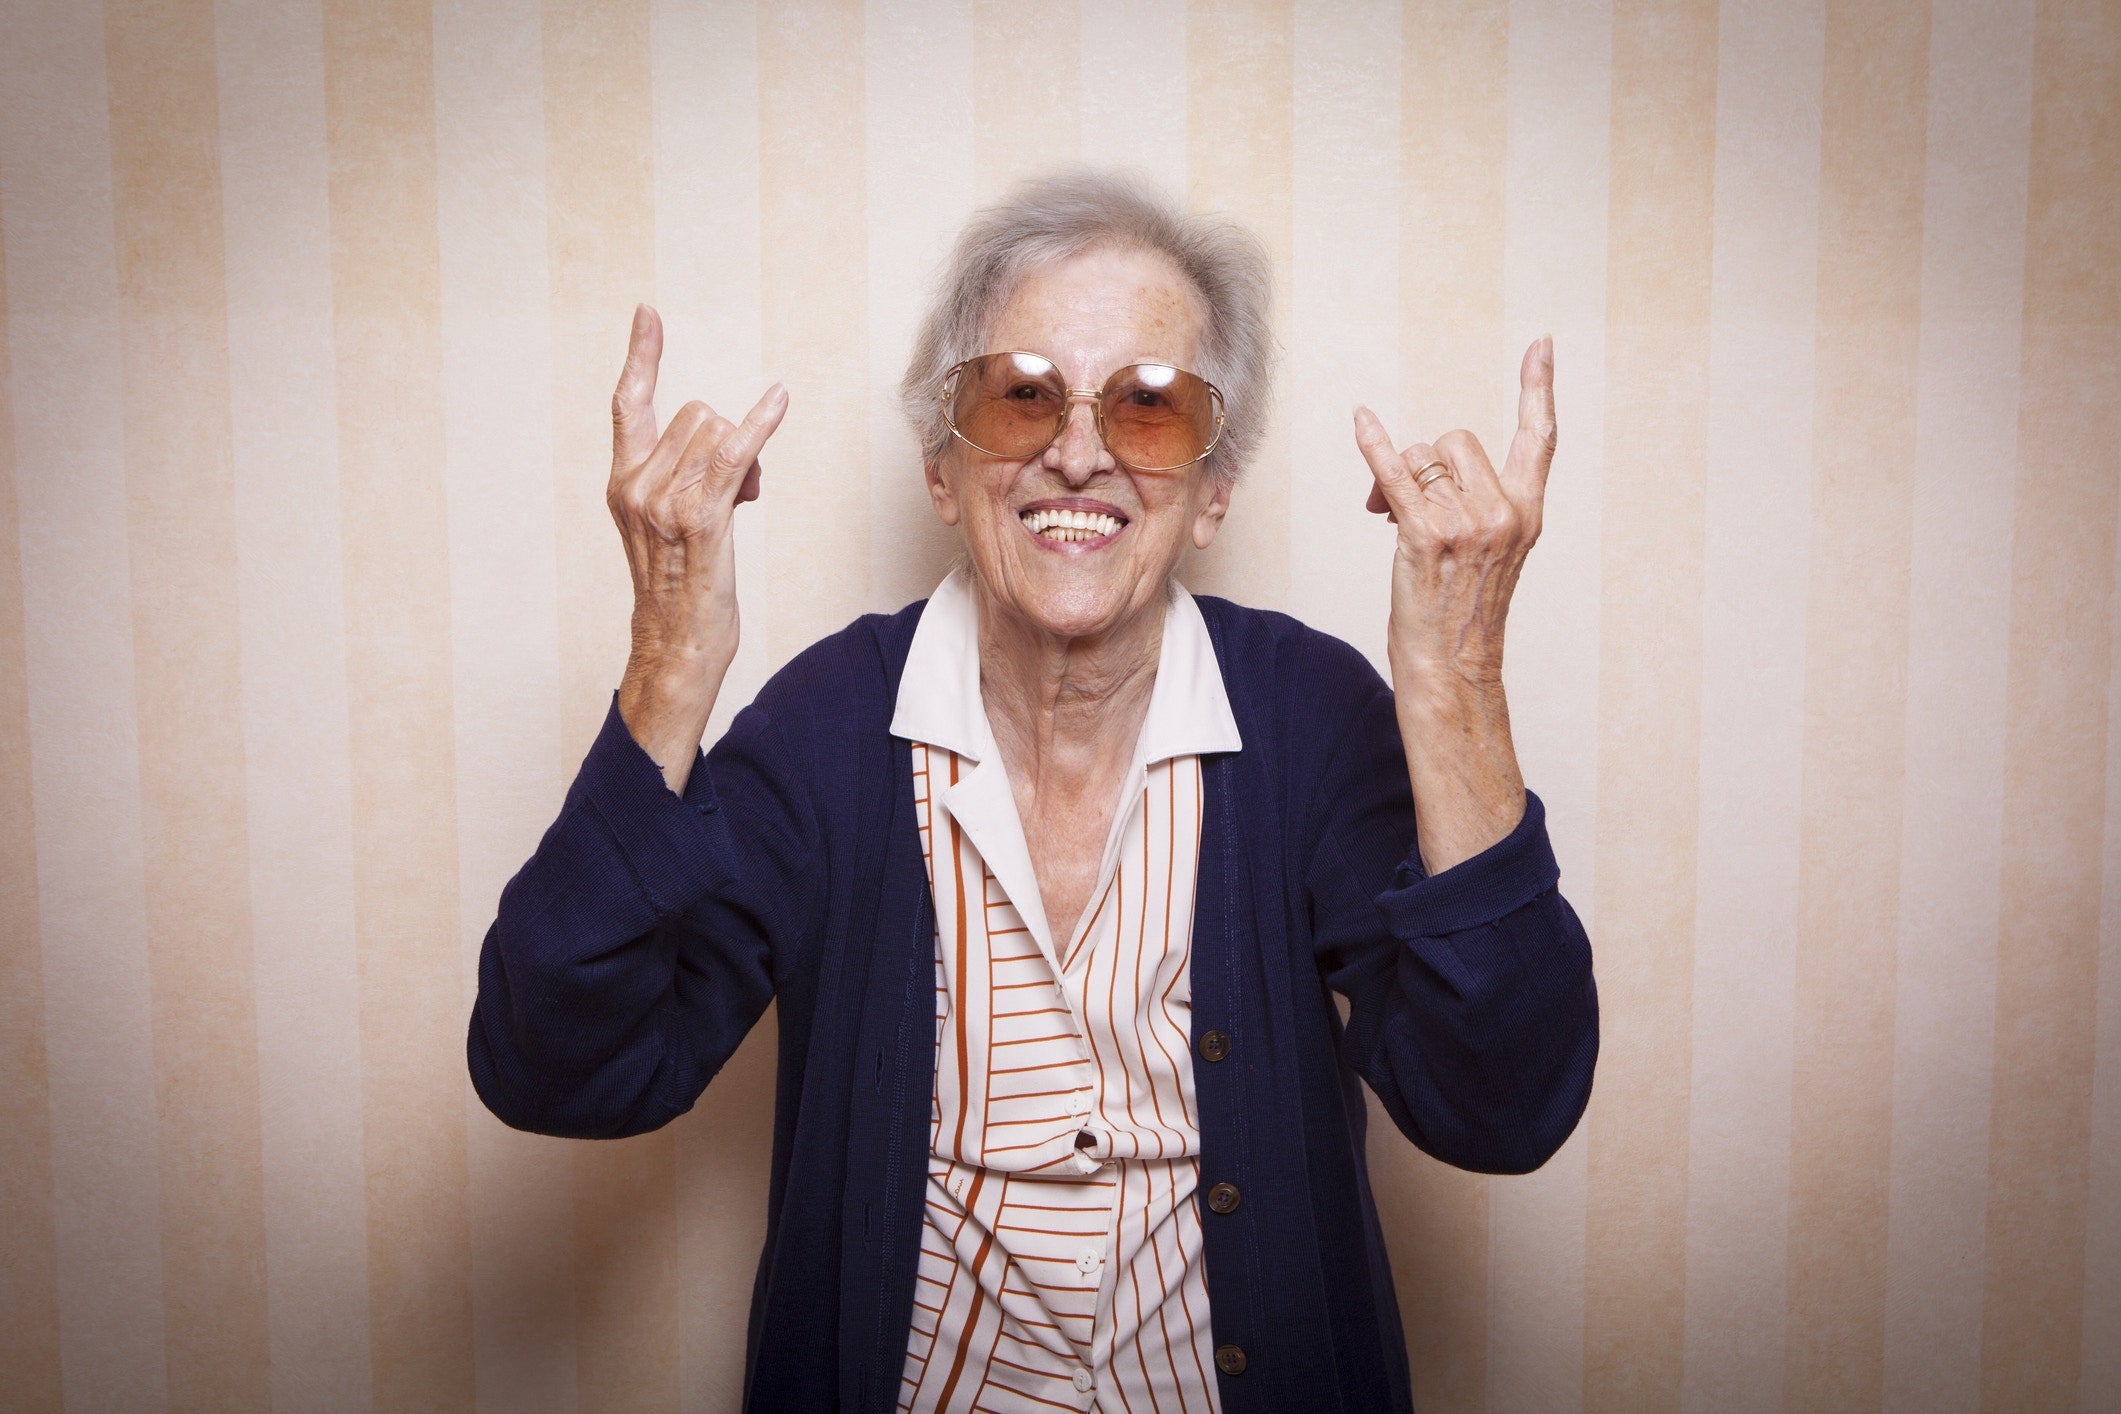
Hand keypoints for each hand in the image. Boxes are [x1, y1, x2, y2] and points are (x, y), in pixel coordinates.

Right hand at [608, 304, 787, 789]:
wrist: (676, 647)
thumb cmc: (685, 590)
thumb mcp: (679, 525)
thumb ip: (693, 480)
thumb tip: (735, 453)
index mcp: (624, 482)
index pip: (629, 404)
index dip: (642, 356)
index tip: (648, 313)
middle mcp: (635, 487)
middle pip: (697, 413)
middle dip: (728, 438)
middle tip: (738, 489)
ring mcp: (662, 504)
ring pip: (717, 432)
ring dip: (745, 456)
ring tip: (743, 500)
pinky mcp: (698, 522)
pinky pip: (731, 455)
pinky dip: (758, 427)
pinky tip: (778, 401)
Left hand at [1354, 336, 1554, 693]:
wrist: (1451, 666)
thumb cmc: (1462, 611)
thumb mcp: (1489, 552)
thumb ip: (1474, 503)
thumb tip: (1420, 468)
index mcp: (1527, 512)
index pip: (1539, 438)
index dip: (1538, 388)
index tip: (1542, 346)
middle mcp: (1503, 512)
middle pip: (1454, 441)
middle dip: (1425, 462)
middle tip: (1404, 503)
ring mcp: (1466, 524)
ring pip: (1421, 459)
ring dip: (1396, 482)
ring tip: (1389, 520)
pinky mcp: (1425, 535)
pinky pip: (1395, 474)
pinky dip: (1373, 447)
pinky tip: (1360, 421)